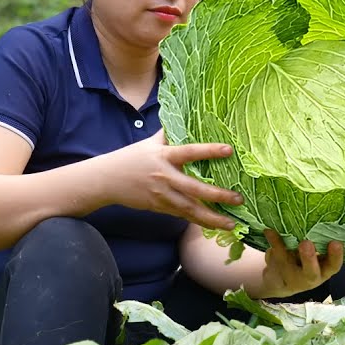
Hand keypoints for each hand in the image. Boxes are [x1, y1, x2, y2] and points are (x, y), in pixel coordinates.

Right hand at [109, 130, 242, 230]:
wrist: (106, 180)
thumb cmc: (131, 158)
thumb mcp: (149, 143)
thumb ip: (169, 135)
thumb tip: (187, 119)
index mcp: (164, 156)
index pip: (190, 152)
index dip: (209, 151)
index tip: (229, 150)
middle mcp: (164, 177)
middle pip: (194, 188)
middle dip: (218, 195)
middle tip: (238, 199)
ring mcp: (162, 195)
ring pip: (190, 209)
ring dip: (212, 217)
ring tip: (232, 223)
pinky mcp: (159, 207)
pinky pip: (182, 215)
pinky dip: (198, 221)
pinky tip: (215, 225)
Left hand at [256, 229, 343, 298]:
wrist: (282, 283)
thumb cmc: (307, 262)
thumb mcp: (318, 257)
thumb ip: (320, 242)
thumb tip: (320, 218)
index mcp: (324, 270)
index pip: (333, 265)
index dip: (336, 256)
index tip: (336, 242)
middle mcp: (309, 277)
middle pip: (310, 272)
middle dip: (309, 258)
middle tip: (306, 243)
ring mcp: (290, 278)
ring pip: (286, 265)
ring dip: (281, 249)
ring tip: (274, 232)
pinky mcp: (275, 275)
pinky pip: (273, 259)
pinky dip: (271, 243)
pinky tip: (268, 231)